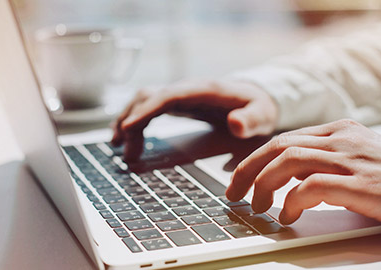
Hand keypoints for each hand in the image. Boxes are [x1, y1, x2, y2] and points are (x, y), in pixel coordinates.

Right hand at [111, 79, 277, 160]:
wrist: (257, 96)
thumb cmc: (258, 106)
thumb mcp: (262, 114)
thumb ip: (251, 119)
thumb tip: (235, 123)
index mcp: (204, 89)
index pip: (167, 96)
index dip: (145, 110)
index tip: (128, 128)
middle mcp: (186, 89)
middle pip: (148, 97)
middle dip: (132, 121)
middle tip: (128, 153)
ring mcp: (179, 94)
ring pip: (143, 100)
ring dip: (127, 119)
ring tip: (118, 146)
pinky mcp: (177, 103)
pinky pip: (148, 107)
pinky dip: (134, 119)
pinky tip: (125, 136)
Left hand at [226, 119, 380, 230]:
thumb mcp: (361, 162)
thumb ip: (327, 162)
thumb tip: (293, 181)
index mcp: (342, 130)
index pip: (284, 138)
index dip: (255, 159)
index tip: (241, 178)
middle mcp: (345, 138)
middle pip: (279, 146)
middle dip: (249, 170)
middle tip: (234, 193)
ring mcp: (354, 159)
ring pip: (288, 160)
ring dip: (264, 185)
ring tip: (257, 207)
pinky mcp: (364, 185)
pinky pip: (311, 187)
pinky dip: (291, 201)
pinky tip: (287, 216)